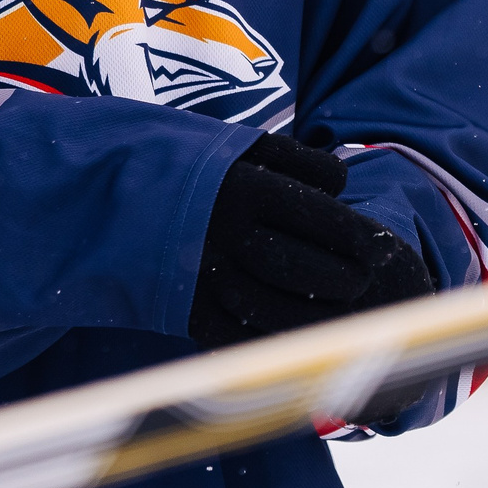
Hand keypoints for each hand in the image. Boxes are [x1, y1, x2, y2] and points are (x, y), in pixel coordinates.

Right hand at [187, 133, 435, 352]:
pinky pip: (234, 337)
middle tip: (364, 281)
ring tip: (340, 314)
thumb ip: (293, 160)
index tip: (384, 247)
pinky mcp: (181, 307)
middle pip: (298, 267)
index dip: (357, 235)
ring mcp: (199, 274)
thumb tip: (341, 183)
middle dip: (342, 278)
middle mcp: (221, 231)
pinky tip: (297, 337)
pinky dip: (271, 342)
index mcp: (239, 186)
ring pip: (270, 309)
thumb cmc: (186, 163)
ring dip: (314, 318)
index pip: (315, 214)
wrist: (102, 190)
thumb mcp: (236, 144)